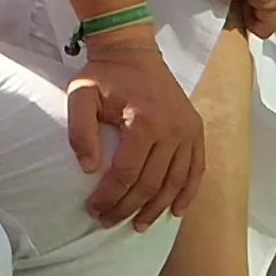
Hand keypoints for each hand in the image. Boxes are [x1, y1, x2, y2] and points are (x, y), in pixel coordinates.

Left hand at [66, 31, 201, 226]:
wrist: (133, 50)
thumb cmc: (104, 75)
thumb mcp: (80, 95)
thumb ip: (79, 131)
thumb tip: (88, 169)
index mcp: (145, 122)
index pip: (127, 173)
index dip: (109, 197)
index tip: (93, 210)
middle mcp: (173, 129)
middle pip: (151, 183)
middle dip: (128, 208)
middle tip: (107, 222)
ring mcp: (188, 131)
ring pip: (175, 182)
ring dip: (156, 208)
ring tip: (137, 225)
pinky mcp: (196, 130)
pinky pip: (196, 169)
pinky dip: (187, 193)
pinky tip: (175, 211)